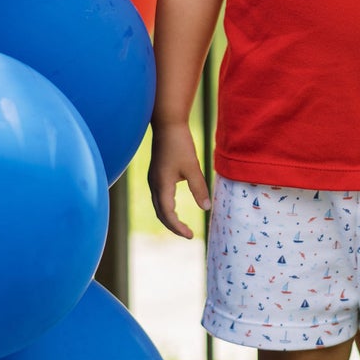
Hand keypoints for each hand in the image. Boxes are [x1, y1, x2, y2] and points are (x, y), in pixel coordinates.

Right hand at [148, 122, 208, 238]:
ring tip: (182, 225)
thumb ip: (199, 188)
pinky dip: (166, 207)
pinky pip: (158, 197)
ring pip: (158, 206)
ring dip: (169, 217)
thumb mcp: (193, 167)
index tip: (191, 235)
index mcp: (162, 185)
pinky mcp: (155, 174)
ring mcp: (153, 179)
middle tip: (188, 234)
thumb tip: (206, 208)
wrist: (167, 125)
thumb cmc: (180, 144)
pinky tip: (175, 207)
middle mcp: (154, 185)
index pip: (168, 214)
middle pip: (160, 213)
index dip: (178, 227)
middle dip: (173, 226)